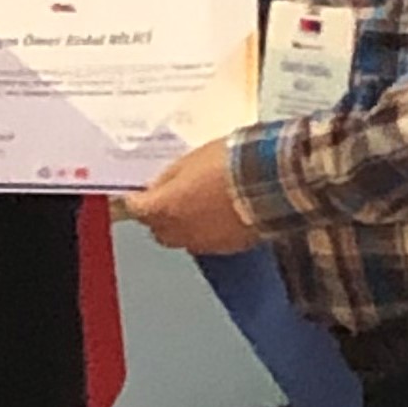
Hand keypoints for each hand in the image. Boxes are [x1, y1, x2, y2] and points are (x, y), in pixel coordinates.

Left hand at [121, 138, 255, 256]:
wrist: (271, 180)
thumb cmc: (230, 164)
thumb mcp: (191, 159)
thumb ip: (169, 177)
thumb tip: (157, 188)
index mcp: (165, 208)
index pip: (137, 210)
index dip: (136, 200)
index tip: (138, 194)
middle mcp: (180, 232)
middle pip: (157, 229)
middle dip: (157, 216)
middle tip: (165, 199)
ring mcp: (205, 243)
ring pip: (182, 239)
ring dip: (182, 225)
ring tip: (195, 205)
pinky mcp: (228, 247)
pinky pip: (208, 241)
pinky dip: (207, 230)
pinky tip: (217, 214)